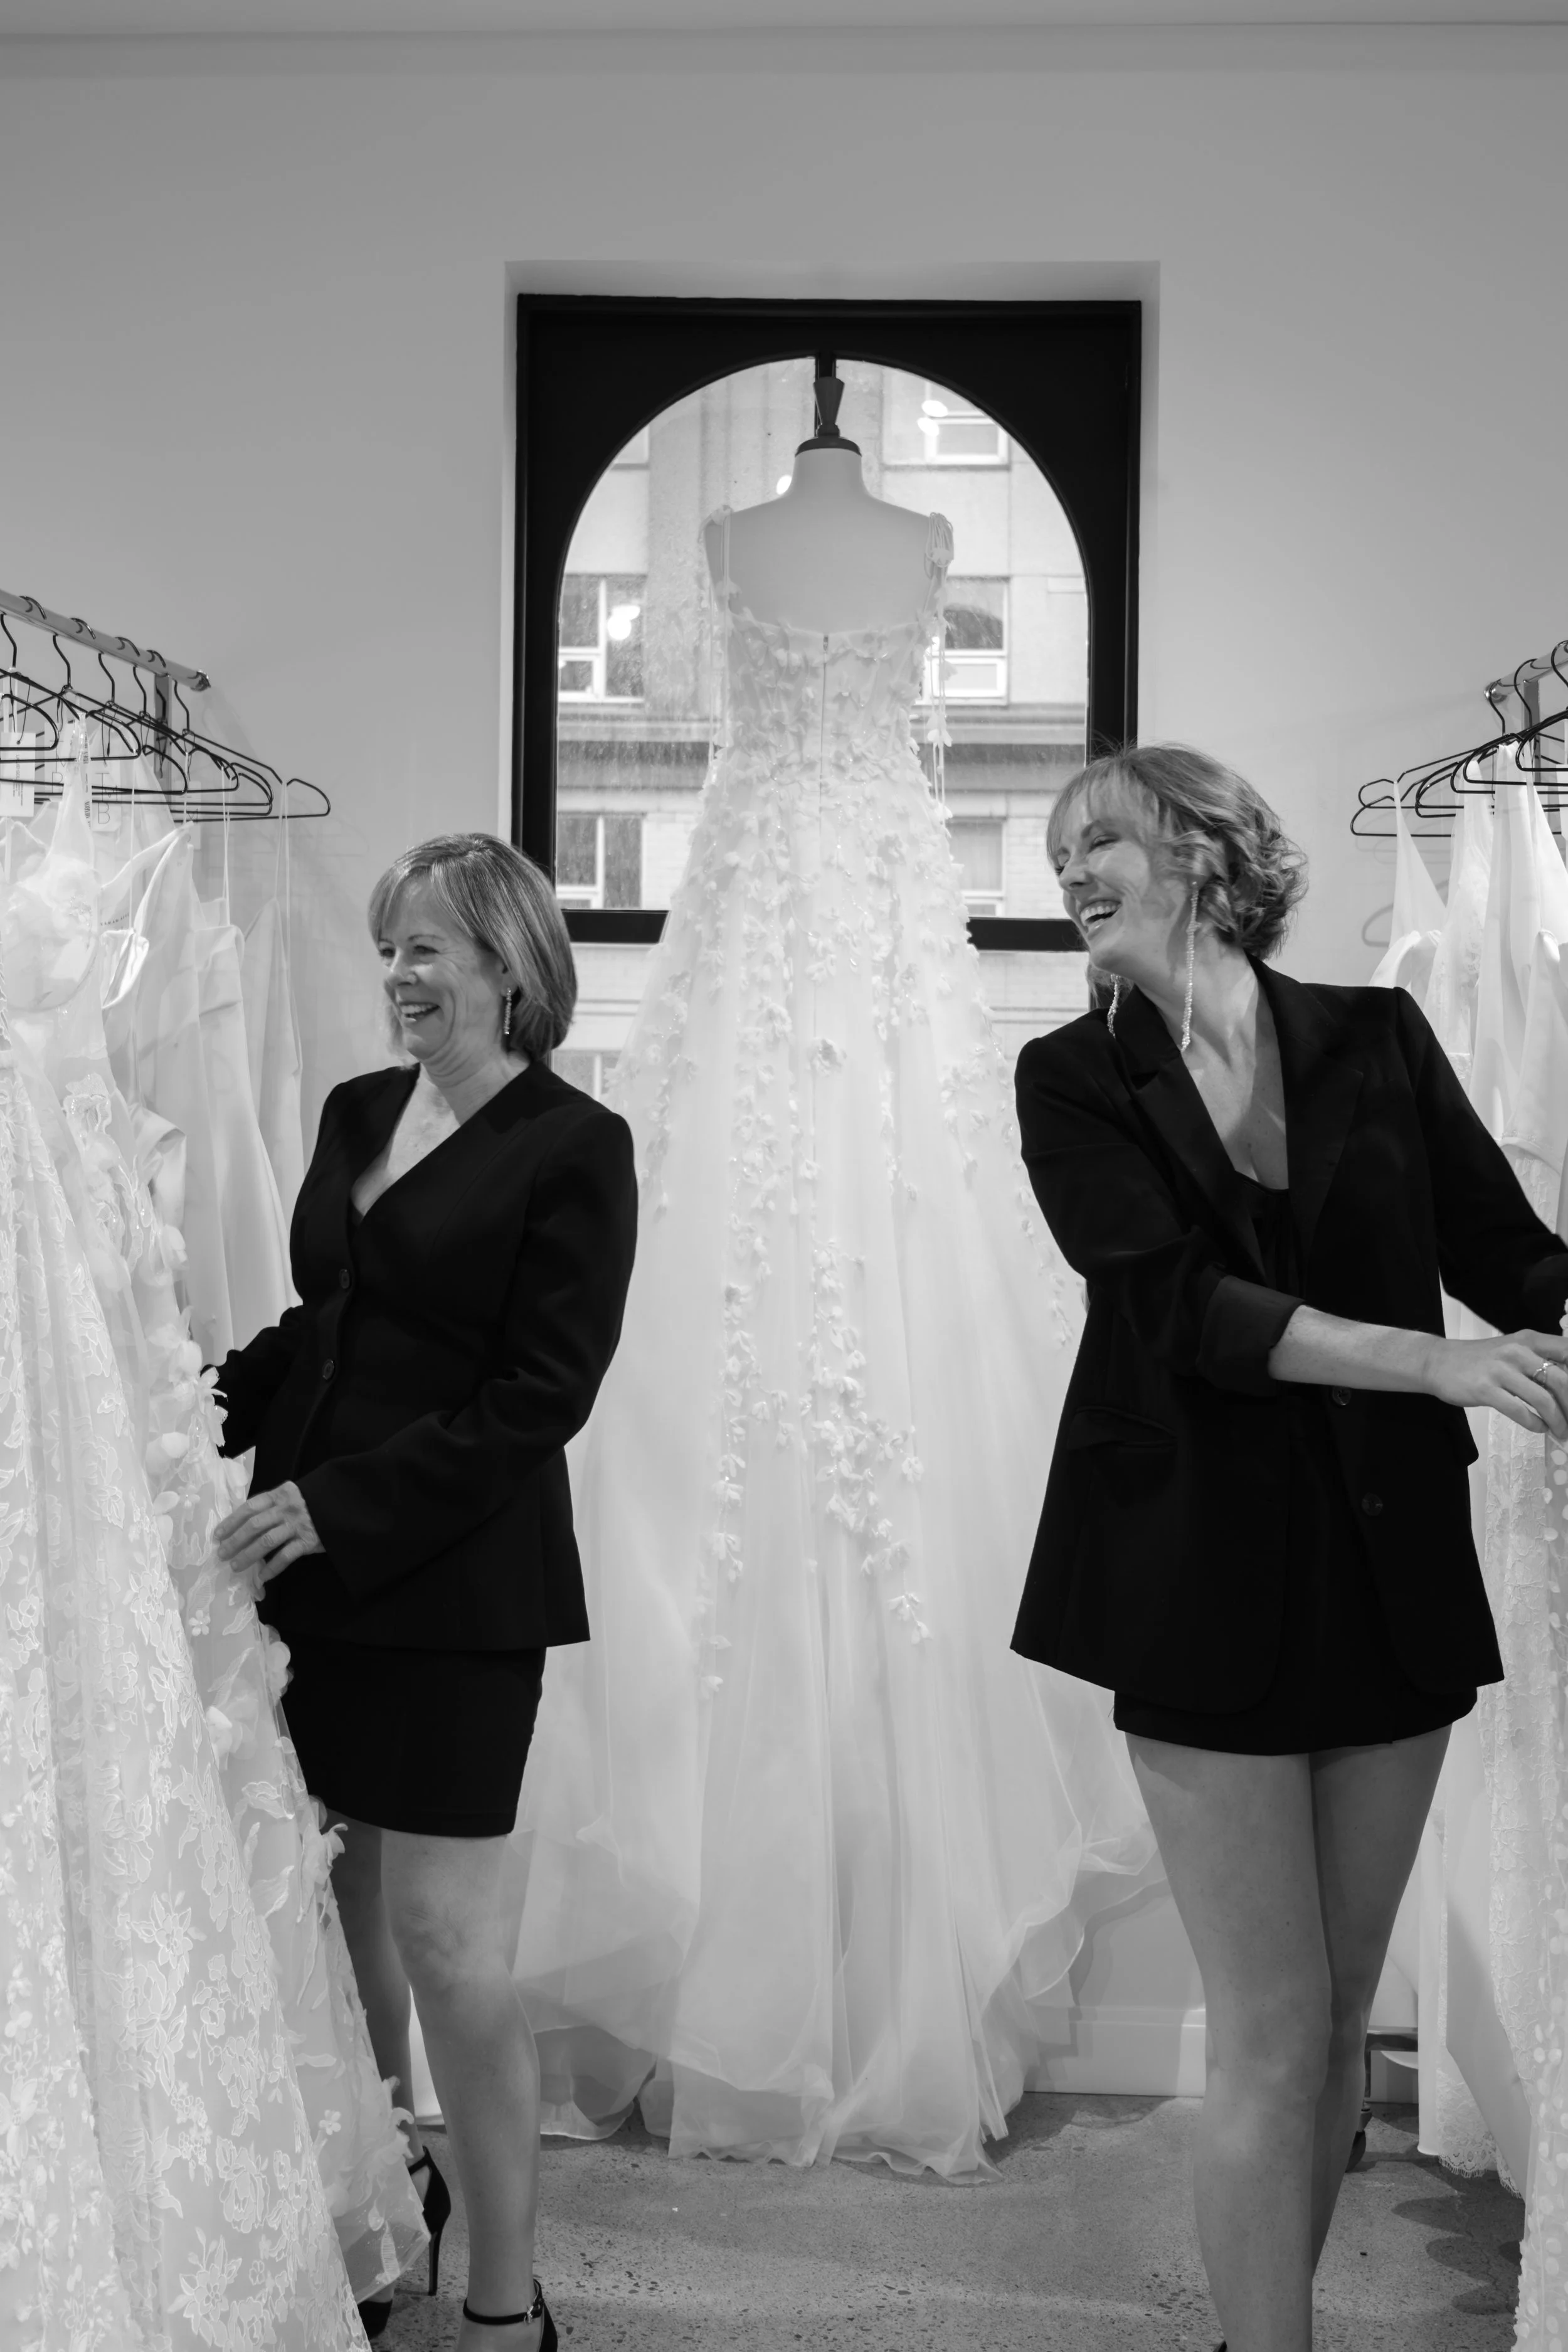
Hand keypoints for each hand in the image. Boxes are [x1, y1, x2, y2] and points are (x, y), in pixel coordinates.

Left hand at [215, 1480, 324, 1582]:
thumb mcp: (291, 1497)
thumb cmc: (311, 1503)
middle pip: (254, 1526)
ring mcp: (298, 1525)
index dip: (232, 1521)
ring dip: (248, 1556)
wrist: (342, 1506)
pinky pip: (286, 1556)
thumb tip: (244, 1525)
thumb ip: (272, 1506)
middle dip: (235, 1541)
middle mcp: (286, 1509)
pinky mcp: (308, 1541)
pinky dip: (272, 1568)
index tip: (218, 1535)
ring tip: (236, 1566)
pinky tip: (262, 1578)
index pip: (250, 1508)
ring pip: (266, 1542)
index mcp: (279, 1495)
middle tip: (222, 1554)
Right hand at [1421, 1330, 1567, 1439]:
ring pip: (1542, 1399)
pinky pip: (1519, 1411)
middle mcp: (1517, 1351)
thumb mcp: (1512, 1350)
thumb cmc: (1480, 1359)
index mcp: (1528, 1340)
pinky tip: (1539, 1428)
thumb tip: (1566, 1386)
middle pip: (1560, 1380)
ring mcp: (1500, 1371)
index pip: (1567, 1351)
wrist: (1438, 1362)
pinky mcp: (1485, 1390)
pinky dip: (1535, 1424)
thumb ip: (1539, 1361)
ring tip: (1561, 1431)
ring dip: (1557, 1420)